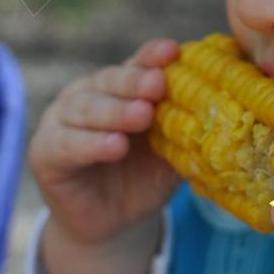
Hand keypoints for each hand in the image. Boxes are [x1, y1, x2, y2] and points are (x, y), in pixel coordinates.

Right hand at [28, 38, 181, 245]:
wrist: (115, 223)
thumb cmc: (147, 176)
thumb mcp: (172, 149)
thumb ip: (189, 125)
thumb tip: (228, 102)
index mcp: (120, 86)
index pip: (136, 64)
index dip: (152, 56)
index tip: (173, 51)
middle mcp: (88, 94)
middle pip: (110, 81)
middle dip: (135, 82)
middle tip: (159, 84)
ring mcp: (62, 120)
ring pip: (87, 109)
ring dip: (116, 111)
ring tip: (142, 115)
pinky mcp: (45, 152)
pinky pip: (68, 145)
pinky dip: (91, 144)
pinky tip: (115, 146)